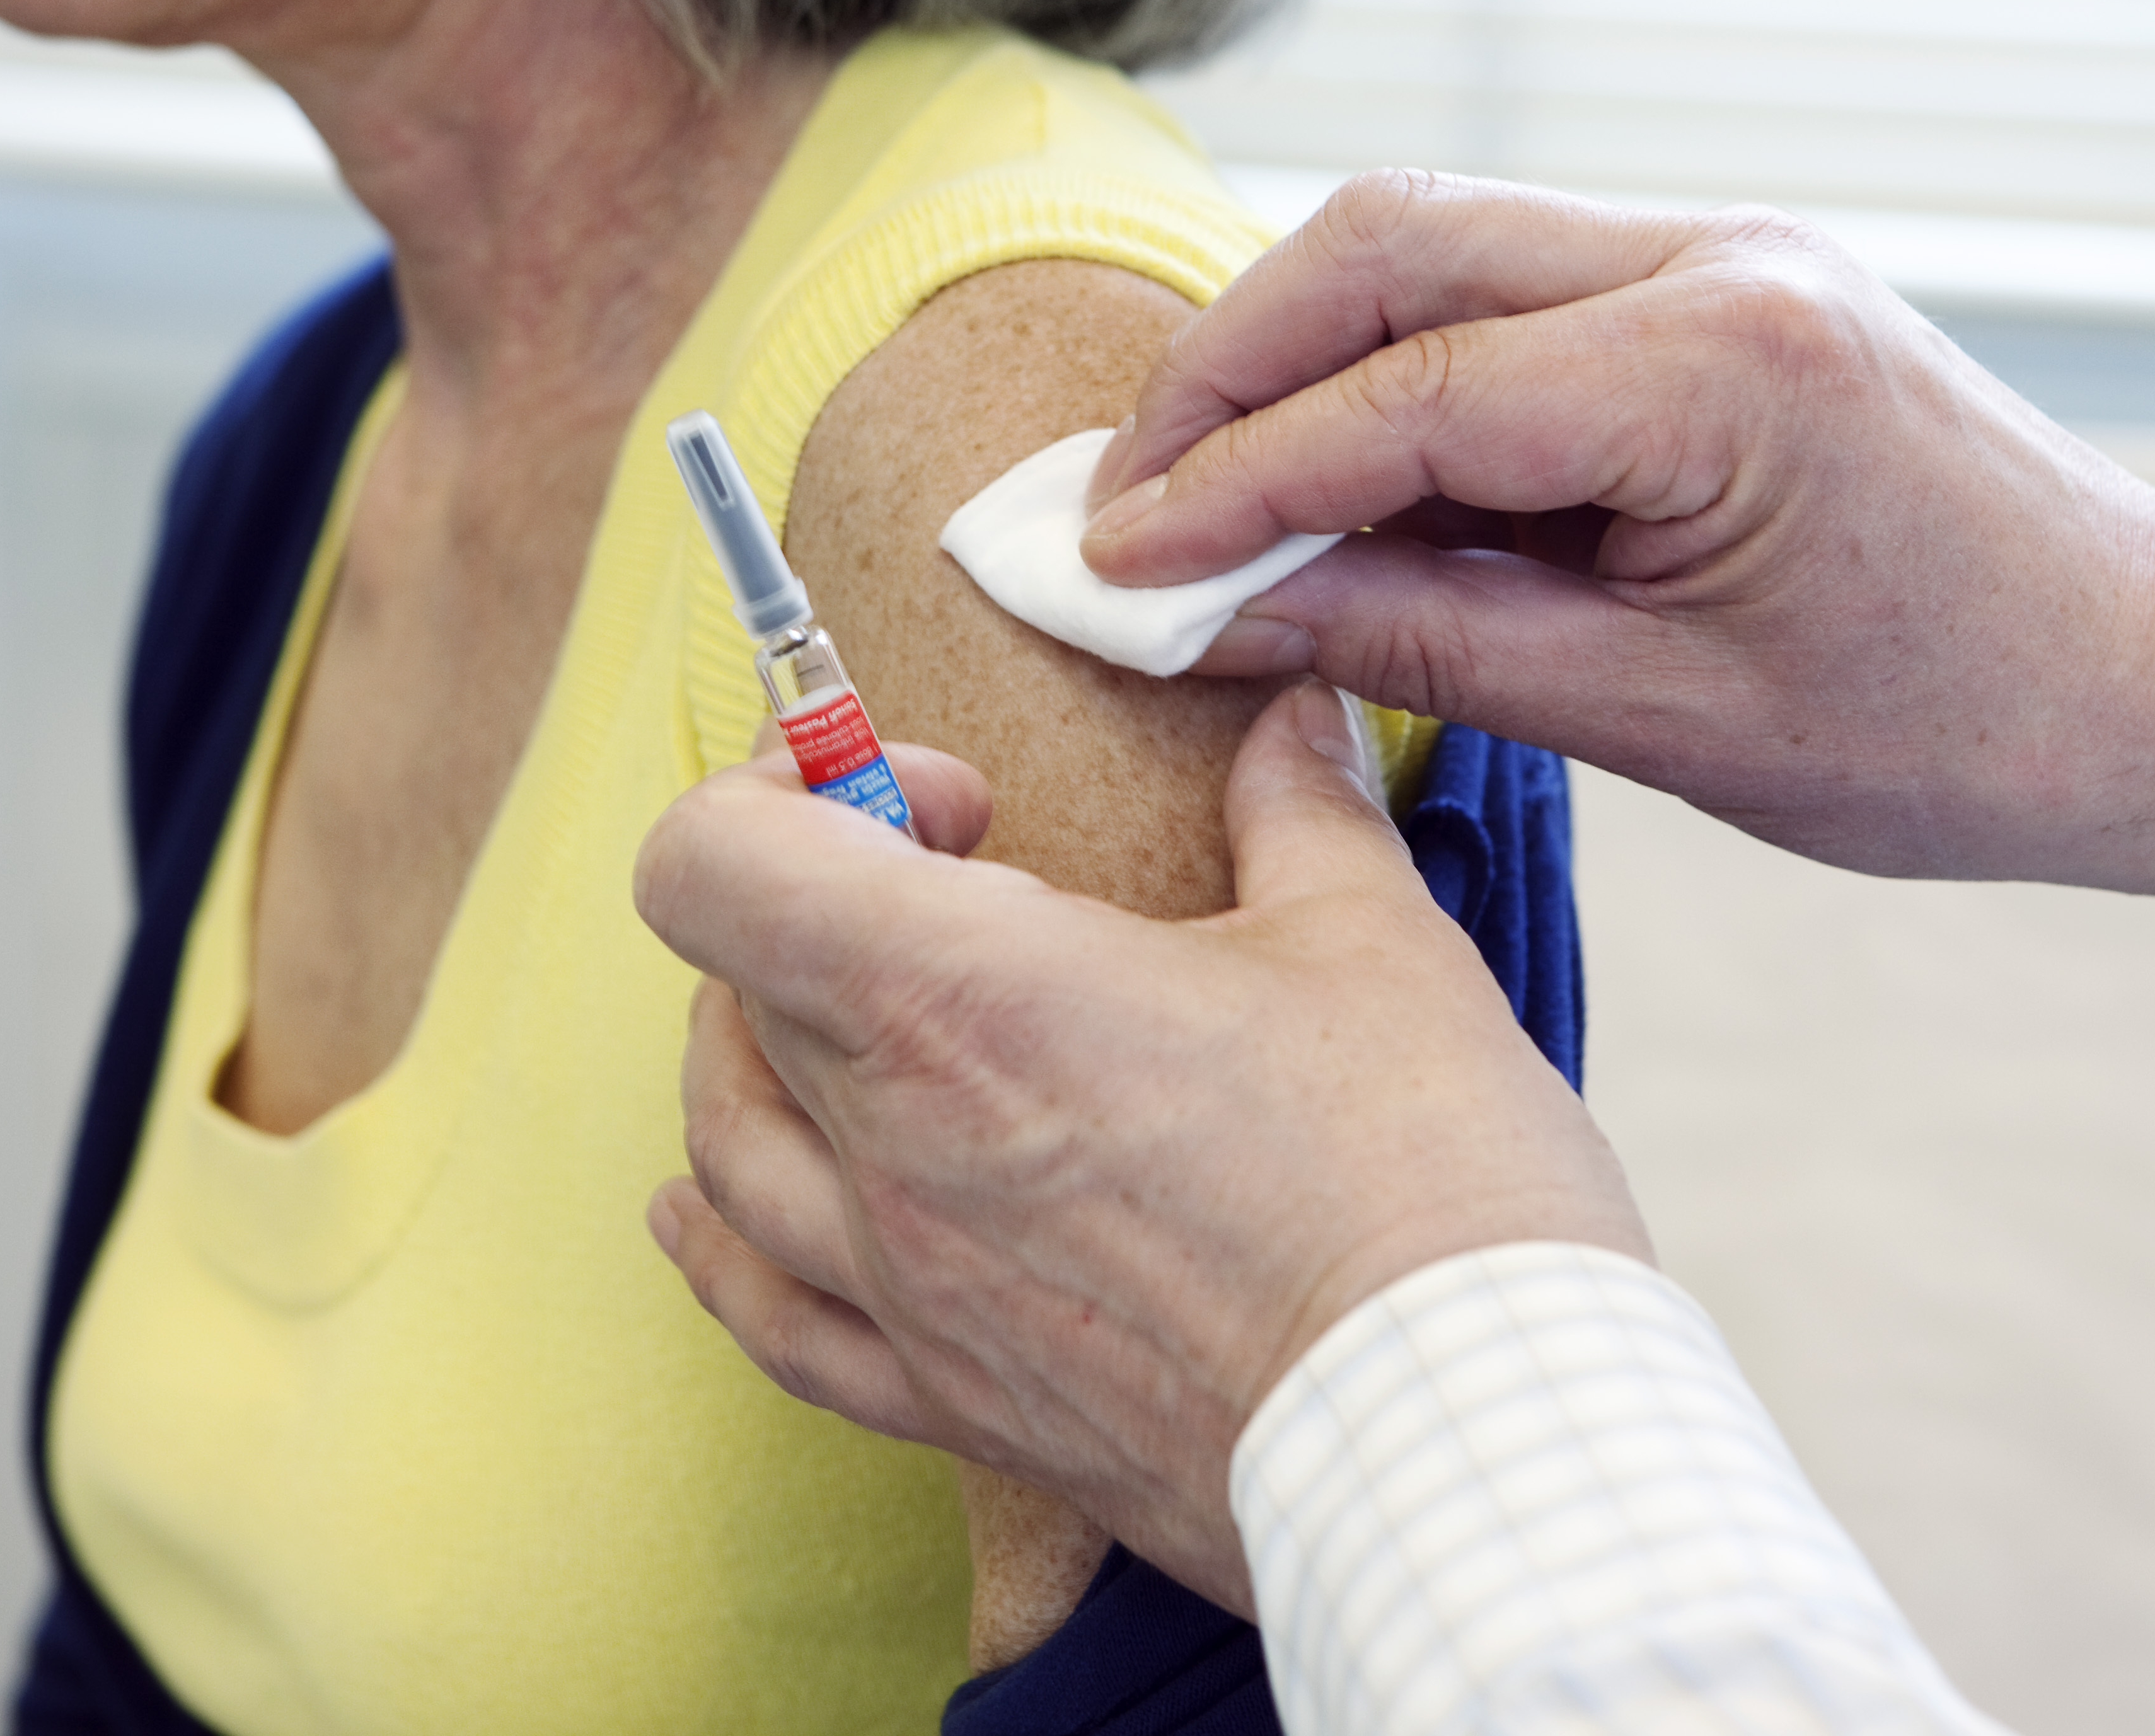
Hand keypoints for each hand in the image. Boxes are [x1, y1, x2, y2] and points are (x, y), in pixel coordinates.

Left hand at [634, 684, 1648, 1613]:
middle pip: (743, 985)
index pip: (717, 866)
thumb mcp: (1371, 938)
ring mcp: (910, 1287)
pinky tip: (706, 1215)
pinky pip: (776, 1323)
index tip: (942, 799)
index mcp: (960, 995)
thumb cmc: (1415, 1179)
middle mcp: (893, 1144)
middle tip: (965, 879)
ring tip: (841, 1011)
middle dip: (828, 895)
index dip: (786, 791)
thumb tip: (1292, 717)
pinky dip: (725, 1251)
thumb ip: (1298, 807)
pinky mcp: (959, 1401)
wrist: (1449, 1436)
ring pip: (729, 1147)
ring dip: (759, 1050)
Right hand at [1083, 174, 2154, 914]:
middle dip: (1228, 368)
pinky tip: (1337, 472)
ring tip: (1204, 490)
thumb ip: (1425, 641)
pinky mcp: (1726, 281)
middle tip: (1123, 502)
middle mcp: (1720, 257)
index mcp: (1724, 364)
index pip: (1402, 392)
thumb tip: (1218, 609)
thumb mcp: (1667, 722)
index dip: (1232, 482)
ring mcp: (1727, 248)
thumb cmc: (1957, 732)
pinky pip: (1510, 285)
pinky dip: (1395, 364)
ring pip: (1435, 238)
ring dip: (1300, 352)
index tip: (1109, 561)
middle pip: (1389, 241)